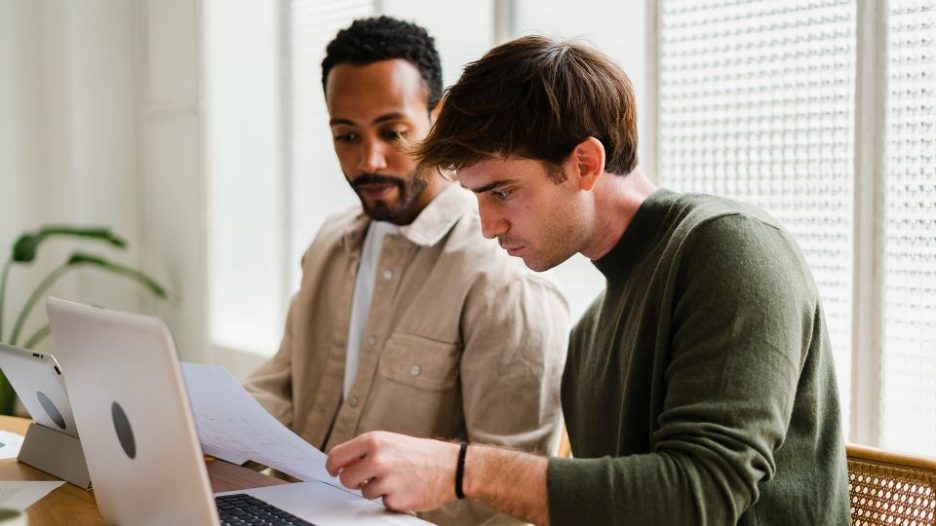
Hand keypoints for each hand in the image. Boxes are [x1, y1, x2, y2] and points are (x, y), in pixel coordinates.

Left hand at [326, 431, 460, 511]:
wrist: (451, 467)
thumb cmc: (419, 454)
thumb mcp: (390, 441)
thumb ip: (364, 451)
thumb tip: (340, 464)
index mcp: (374, 441)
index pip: (337, 456)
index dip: (333, 466)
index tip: (334, 470)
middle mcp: (378, 459)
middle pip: (346, 479)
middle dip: (354, 481)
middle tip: (368, 477)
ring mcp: (387, 480)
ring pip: (364, 492)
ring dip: (376, 490)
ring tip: (395, 480)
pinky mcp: (396, 499)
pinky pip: (382, 502)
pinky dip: (390, 498)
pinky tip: (404, 488)